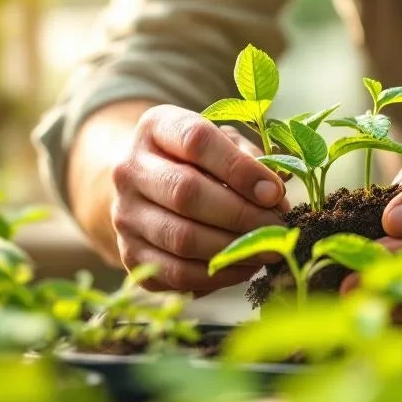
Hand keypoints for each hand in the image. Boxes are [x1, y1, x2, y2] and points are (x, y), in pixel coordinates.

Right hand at [109, 105, 286, 293]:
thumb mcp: (223, 142)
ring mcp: (124, 214)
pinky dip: (217, 275)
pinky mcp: (129, 254)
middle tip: (277, 227)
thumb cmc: (199, 161)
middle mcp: (129, 168)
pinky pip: (176, 272)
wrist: (148, 187)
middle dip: (241, 214)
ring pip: (181, 237)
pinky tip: (244, 266)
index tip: (274, 192)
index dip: (240, 168)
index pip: (196, 140)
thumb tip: (273, 196)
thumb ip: (248, 158)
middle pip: (186, 192)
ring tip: (267, 249)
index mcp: (156, 127)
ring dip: (232, 248)